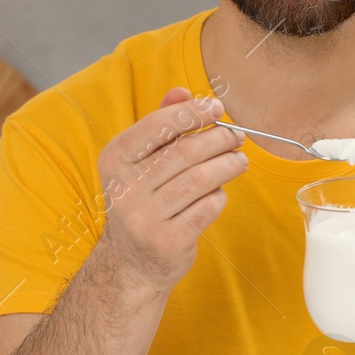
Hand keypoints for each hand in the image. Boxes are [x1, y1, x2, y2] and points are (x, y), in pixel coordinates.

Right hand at [95, 88, 247, 291]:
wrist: (131, 263)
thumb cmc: (144, 202)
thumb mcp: (140, 162)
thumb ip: (160, 125)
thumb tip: (183, 92)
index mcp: (115, 160)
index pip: (159, 126)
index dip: (193, 113)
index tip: (218, 108)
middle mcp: (126, 187)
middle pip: (186, 152)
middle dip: (219, 139)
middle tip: (237, 137)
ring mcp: (145, 217)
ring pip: (201, 179)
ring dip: (228, 165)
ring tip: (240, 161)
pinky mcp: (168, 241)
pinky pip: (207, 207)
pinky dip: (219, 196)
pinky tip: (219, 193)